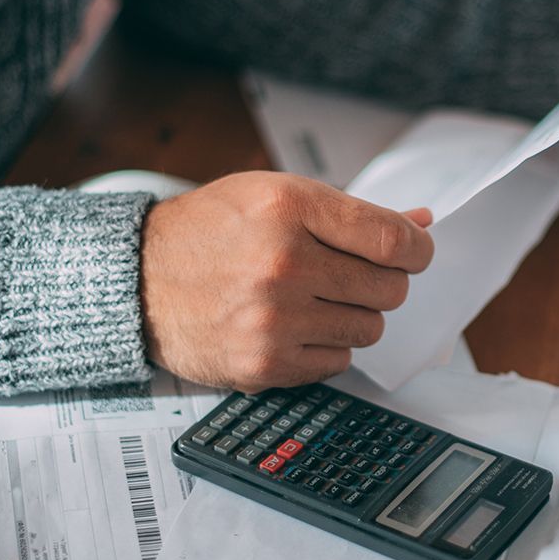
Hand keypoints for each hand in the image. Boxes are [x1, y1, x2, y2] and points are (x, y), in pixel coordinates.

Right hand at [139, 172, 433, 390]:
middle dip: (380, 281)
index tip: (414, 253)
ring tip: (315, 298)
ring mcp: (272, 319)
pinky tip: (294, 324)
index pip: (392, 241)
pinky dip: (326, 345)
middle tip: (349, 274)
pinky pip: (338, 361)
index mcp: (289, 208)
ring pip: (369, 328)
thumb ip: (350, 213)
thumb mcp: (276, 194)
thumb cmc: (210, 231)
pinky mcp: (264, 364)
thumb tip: (420, 226)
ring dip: (353, 314)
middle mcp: (282, 263)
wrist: (138, 278)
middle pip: (389, 288)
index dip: (417, 250)